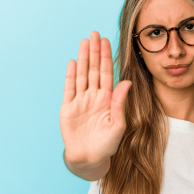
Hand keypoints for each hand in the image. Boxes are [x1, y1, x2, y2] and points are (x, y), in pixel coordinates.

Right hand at [60, 31, 131, 168]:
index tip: (106, 41)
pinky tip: (72, 62)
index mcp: (107, 99)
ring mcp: (80, 101)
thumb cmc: (107, 145)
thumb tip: (126, 82)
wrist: (89, 159)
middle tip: (95, 33)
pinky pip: (69, 88)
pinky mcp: (68, 108)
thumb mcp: (117, 124)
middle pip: (93, 69)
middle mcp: (94, 97)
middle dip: (94, 51)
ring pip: (82, 75)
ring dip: (83, 58)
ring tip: (84, 42)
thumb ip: (119, 102)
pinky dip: (70, 75)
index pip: (106, 73)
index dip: (106, 57)